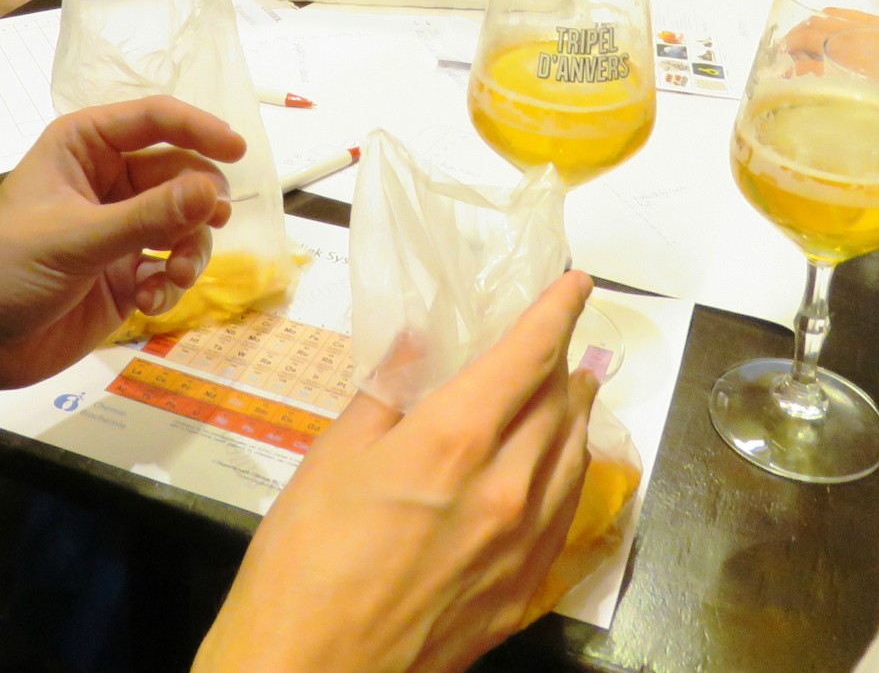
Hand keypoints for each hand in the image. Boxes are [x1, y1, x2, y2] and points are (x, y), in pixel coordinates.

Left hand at [0, 97, 243, 442]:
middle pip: (180, 173)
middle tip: (206, 227)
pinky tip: (150, 303)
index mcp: (83, 147)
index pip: (154, 120)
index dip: (198, 128)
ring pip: (185, 223)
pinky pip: (172, 266)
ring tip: (174, 278)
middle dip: (197, 204)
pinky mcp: (125, 274)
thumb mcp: (76, 238)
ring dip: (189, 251)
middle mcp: (107, 180)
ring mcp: (119, 229)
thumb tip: (212, 190)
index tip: (238, 150)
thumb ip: (148, 216)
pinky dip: (172, 284)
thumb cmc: (3, 269)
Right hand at [195, 273, 598, 672]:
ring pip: (574, 462)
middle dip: (565, 363)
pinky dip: (571, 478)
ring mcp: (521, 548)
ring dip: (576, 417)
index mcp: (453, 442)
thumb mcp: (330, 459)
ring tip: (575, 392)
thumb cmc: (302, 562)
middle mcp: (505, 489)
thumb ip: (385, 394)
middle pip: (559, 407)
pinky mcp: (521, 595)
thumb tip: (419, 343)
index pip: (528, 358)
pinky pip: (566, 519)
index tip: (574, 282)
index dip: (555, 312)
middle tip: (562, 338)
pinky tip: (561, 472)